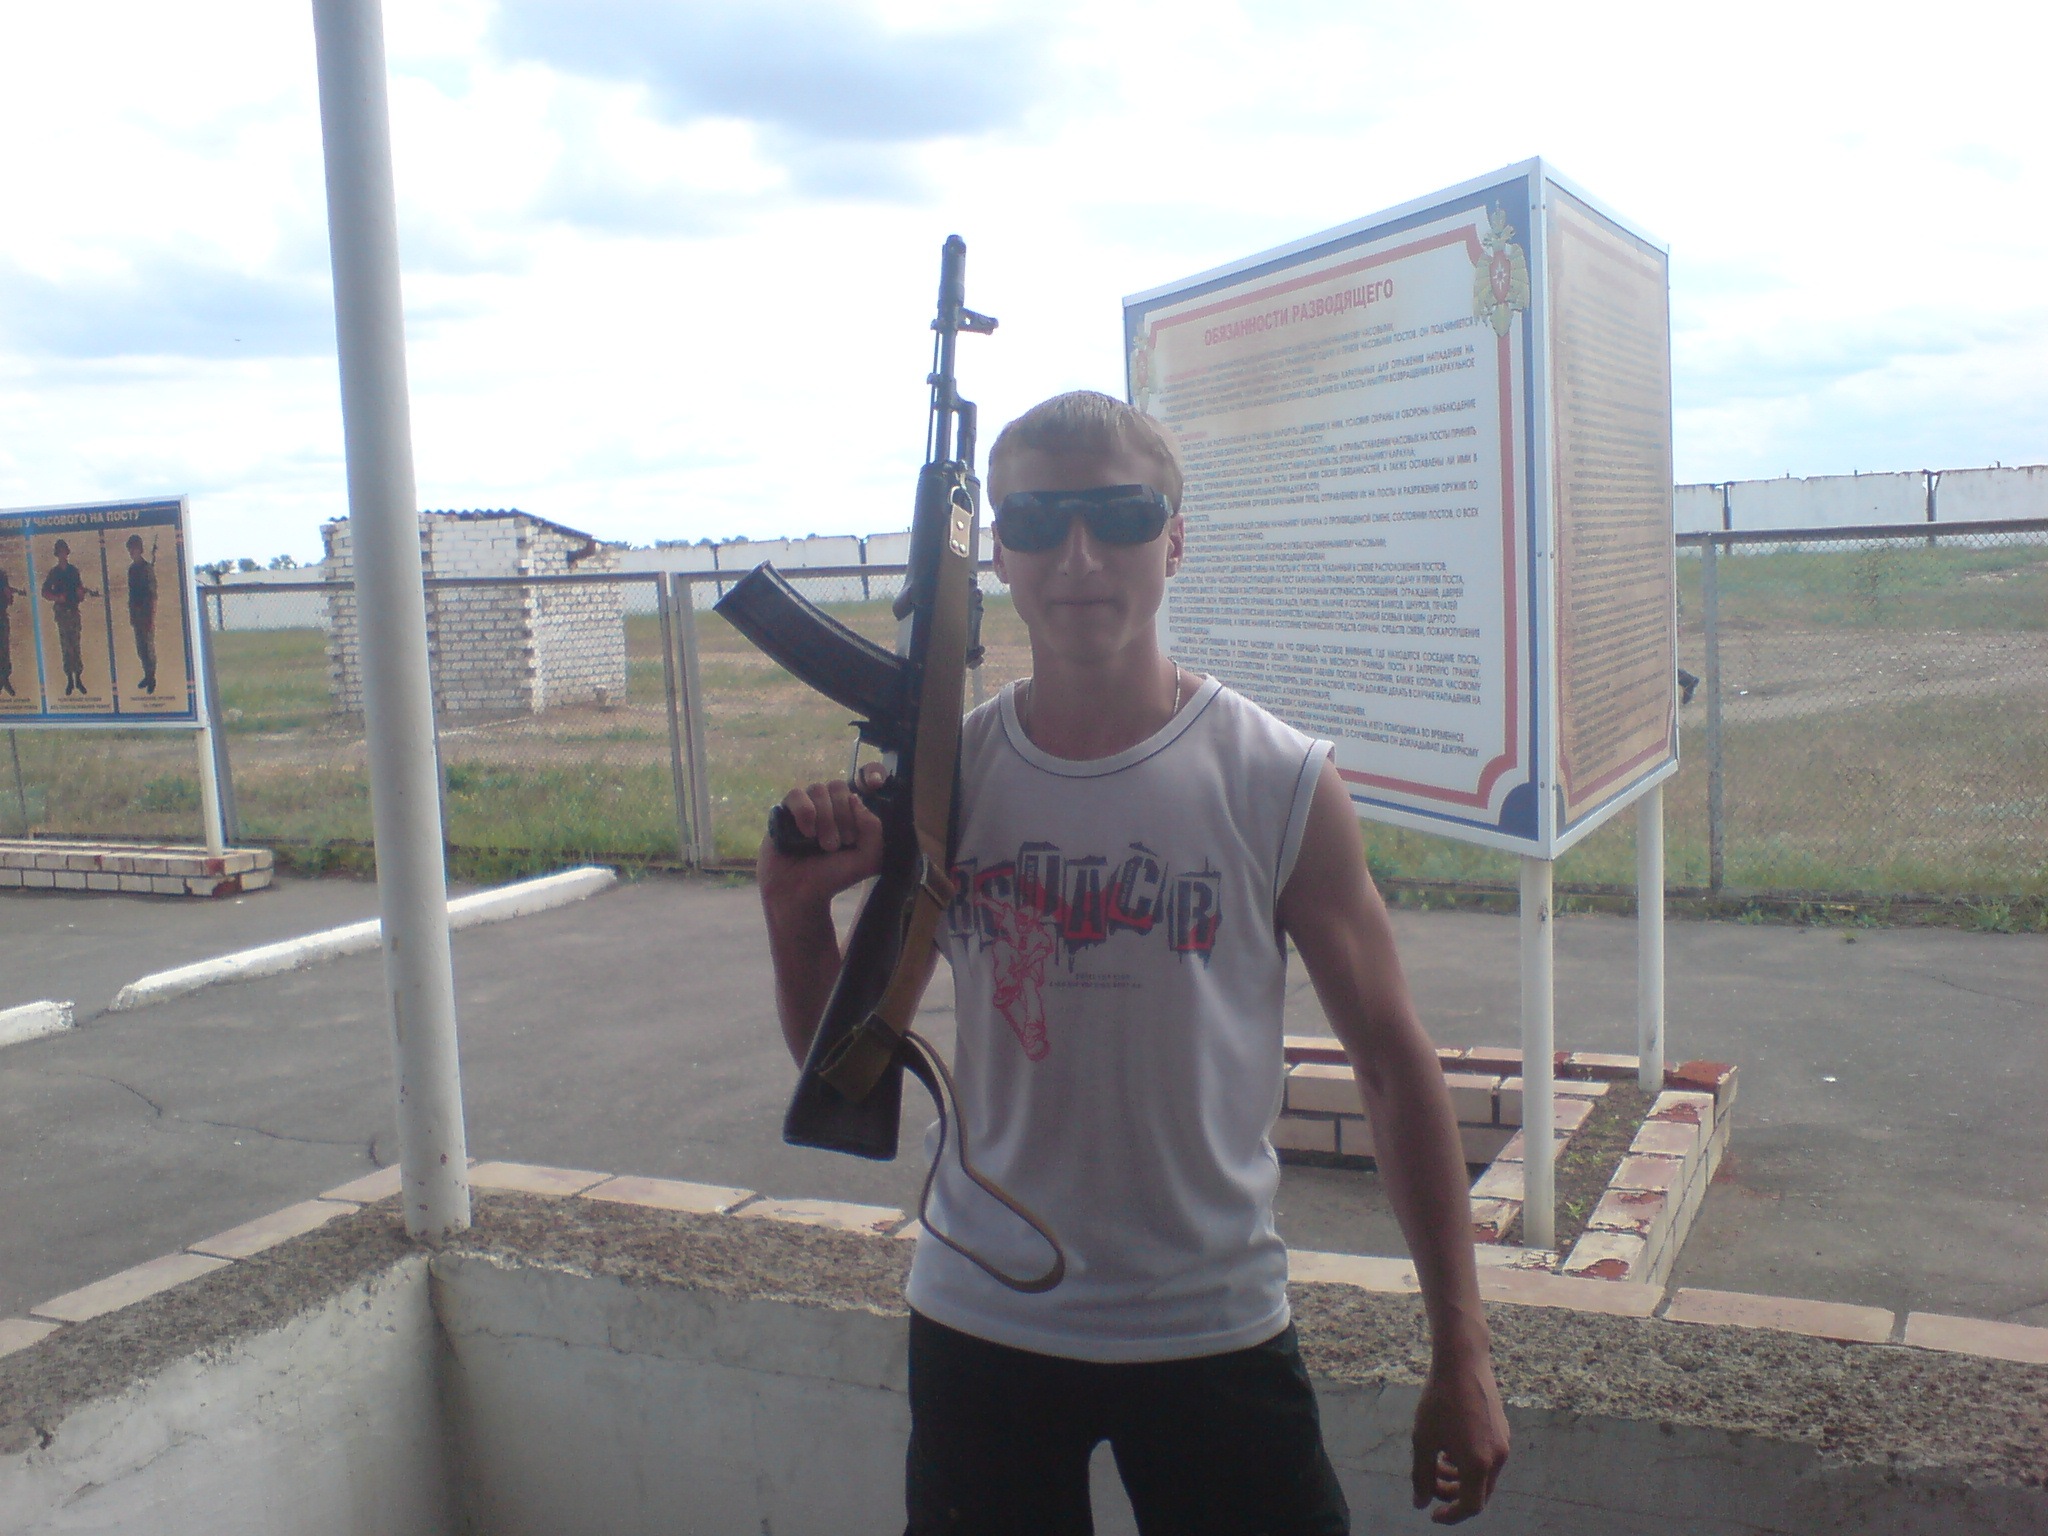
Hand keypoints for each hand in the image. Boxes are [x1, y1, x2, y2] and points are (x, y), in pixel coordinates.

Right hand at [756, 763, 887, 914]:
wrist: (801, 893)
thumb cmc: (834, 877)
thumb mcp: (868, 858)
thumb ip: (873, 828)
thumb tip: (855, 798)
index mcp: (851, 812)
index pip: (862, 780)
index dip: (872, 771)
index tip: (876, 783)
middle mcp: (829, 805)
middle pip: (839, 786)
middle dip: (844, 815)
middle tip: (843, 843)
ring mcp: (805, 807)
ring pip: (819, 789)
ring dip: (826, 818)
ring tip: (825, 846)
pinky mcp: (783, 811)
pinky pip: (796, 795)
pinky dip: (805, 812)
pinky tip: (807, 833)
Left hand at [1410, 1354, 1509, 1523]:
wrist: (1463, 1362)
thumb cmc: (1439, 1400)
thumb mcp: (1423, 1440)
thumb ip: (1421, 1475)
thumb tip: (1420, 1502)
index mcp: (1478, 1464)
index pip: (1470, 1506)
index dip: (1451, 1515)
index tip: (1433, 1513)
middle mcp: (1497, 1457)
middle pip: (1478, 1492)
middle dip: (1453, 1494)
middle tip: (1430, 1485)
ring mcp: (1503, 1443)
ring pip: (1483, 1475)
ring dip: (1460, 1478)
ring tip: (1437, 1463)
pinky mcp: (1503, 1430)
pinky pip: (1488, 1458)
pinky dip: (1469, 1463)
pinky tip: (1450, 1447)